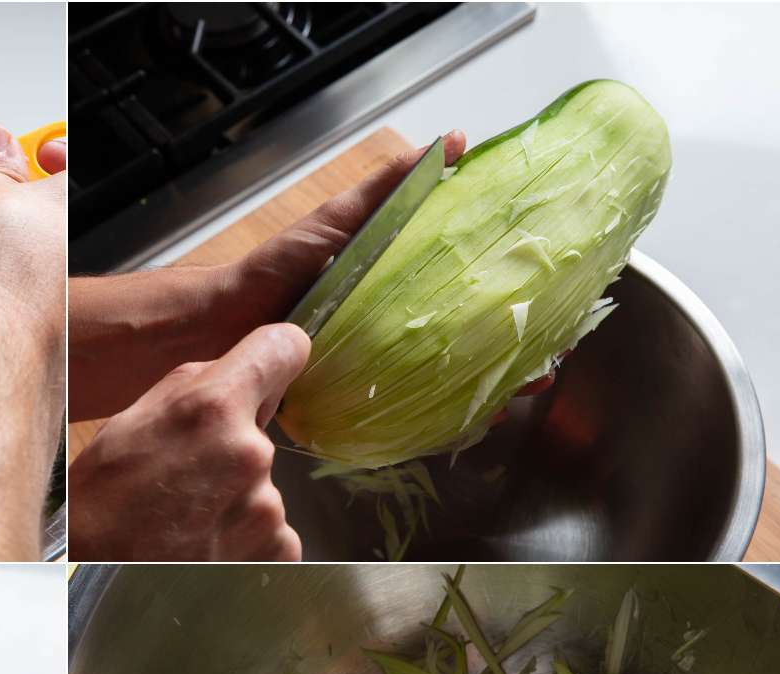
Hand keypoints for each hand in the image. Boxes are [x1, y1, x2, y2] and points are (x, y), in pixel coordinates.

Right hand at [69, 323, 309, 560]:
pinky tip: (205, 547)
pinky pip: (272, 532)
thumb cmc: (102, 500)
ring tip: (187, 522)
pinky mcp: (278, 551)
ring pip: (262, 488)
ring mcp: (268, 509)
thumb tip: (244, 375)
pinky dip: (245, 540)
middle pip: (260, 435)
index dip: (274, 357)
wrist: (92, 578)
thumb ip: (196, 386)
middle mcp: (250, 454)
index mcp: (212, 408)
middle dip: (231, 452)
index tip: (265, 374)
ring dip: (234, 501)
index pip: (284, 347)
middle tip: (183, 482)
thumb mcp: (133, 419)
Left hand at [227, 130, 555, 408]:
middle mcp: (402, 324)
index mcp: (406, 282)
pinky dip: (442, 421)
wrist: (224, 324)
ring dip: (489, 392)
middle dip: (516, 357)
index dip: (519, 298)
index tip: (556, 304)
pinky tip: (468, 425)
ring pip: (450, 382)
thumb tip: (450, 142)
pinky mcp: (360, 398)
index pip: (477, 288)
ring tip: (514, 399)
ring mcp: (384, 364)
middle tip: (544, 369)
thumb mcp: (340, 219)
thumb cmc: (279, 267)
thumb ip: (390, 186)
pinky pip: (409, 413)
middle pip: (474, 341)